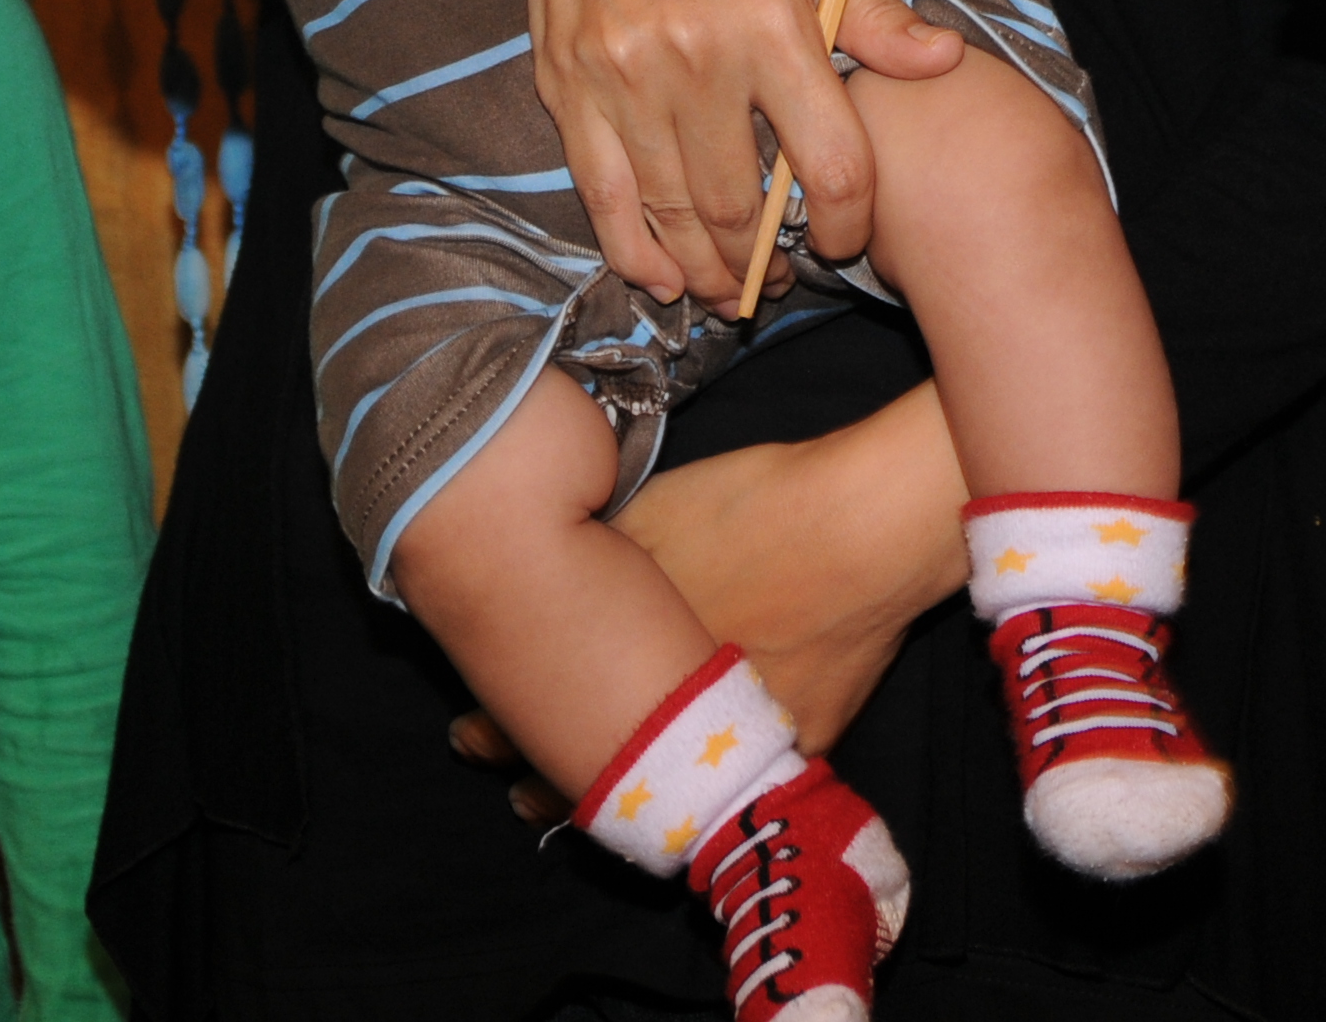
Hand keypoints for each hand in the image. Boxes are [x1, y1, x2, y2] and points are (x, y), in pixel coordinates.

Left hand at [453, 389, 970, 814]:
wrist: (858, 531)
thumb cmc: (746, 515)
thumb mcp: (644, 522)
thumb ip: (598, 566)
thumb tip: (560, 577)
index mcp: (619, 662)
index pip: (536, 717)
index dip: (495, 731)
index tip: (468, 737)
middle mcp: (671, 719)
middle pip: (591, 765)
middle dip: (544, 779)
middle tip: (514, 792)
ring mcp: (738, 743)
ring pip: (664, 785)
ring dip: (623, 787)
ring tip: (578, 809)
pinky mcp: (799, 744)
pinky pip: (741, 774)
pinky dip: (710, 777)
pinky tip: (693, 784)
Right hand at [517, 0, 963, 300]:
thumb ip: (873, 13)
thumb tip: (946, 60)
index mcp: (772, 23)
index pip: (829, 162)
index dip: (846, 224)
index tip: (844, 240)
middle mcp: (698, 60)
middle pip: (742, 208)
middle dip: (767, 265)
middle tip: (779, 282)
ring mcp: (626, 81)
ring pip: (675, 215)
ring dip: (707, 272)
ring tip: (729, 290)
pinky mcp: (569, 90)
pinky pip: (604, 197)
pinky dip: (634, 250)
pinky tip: (661, 277)